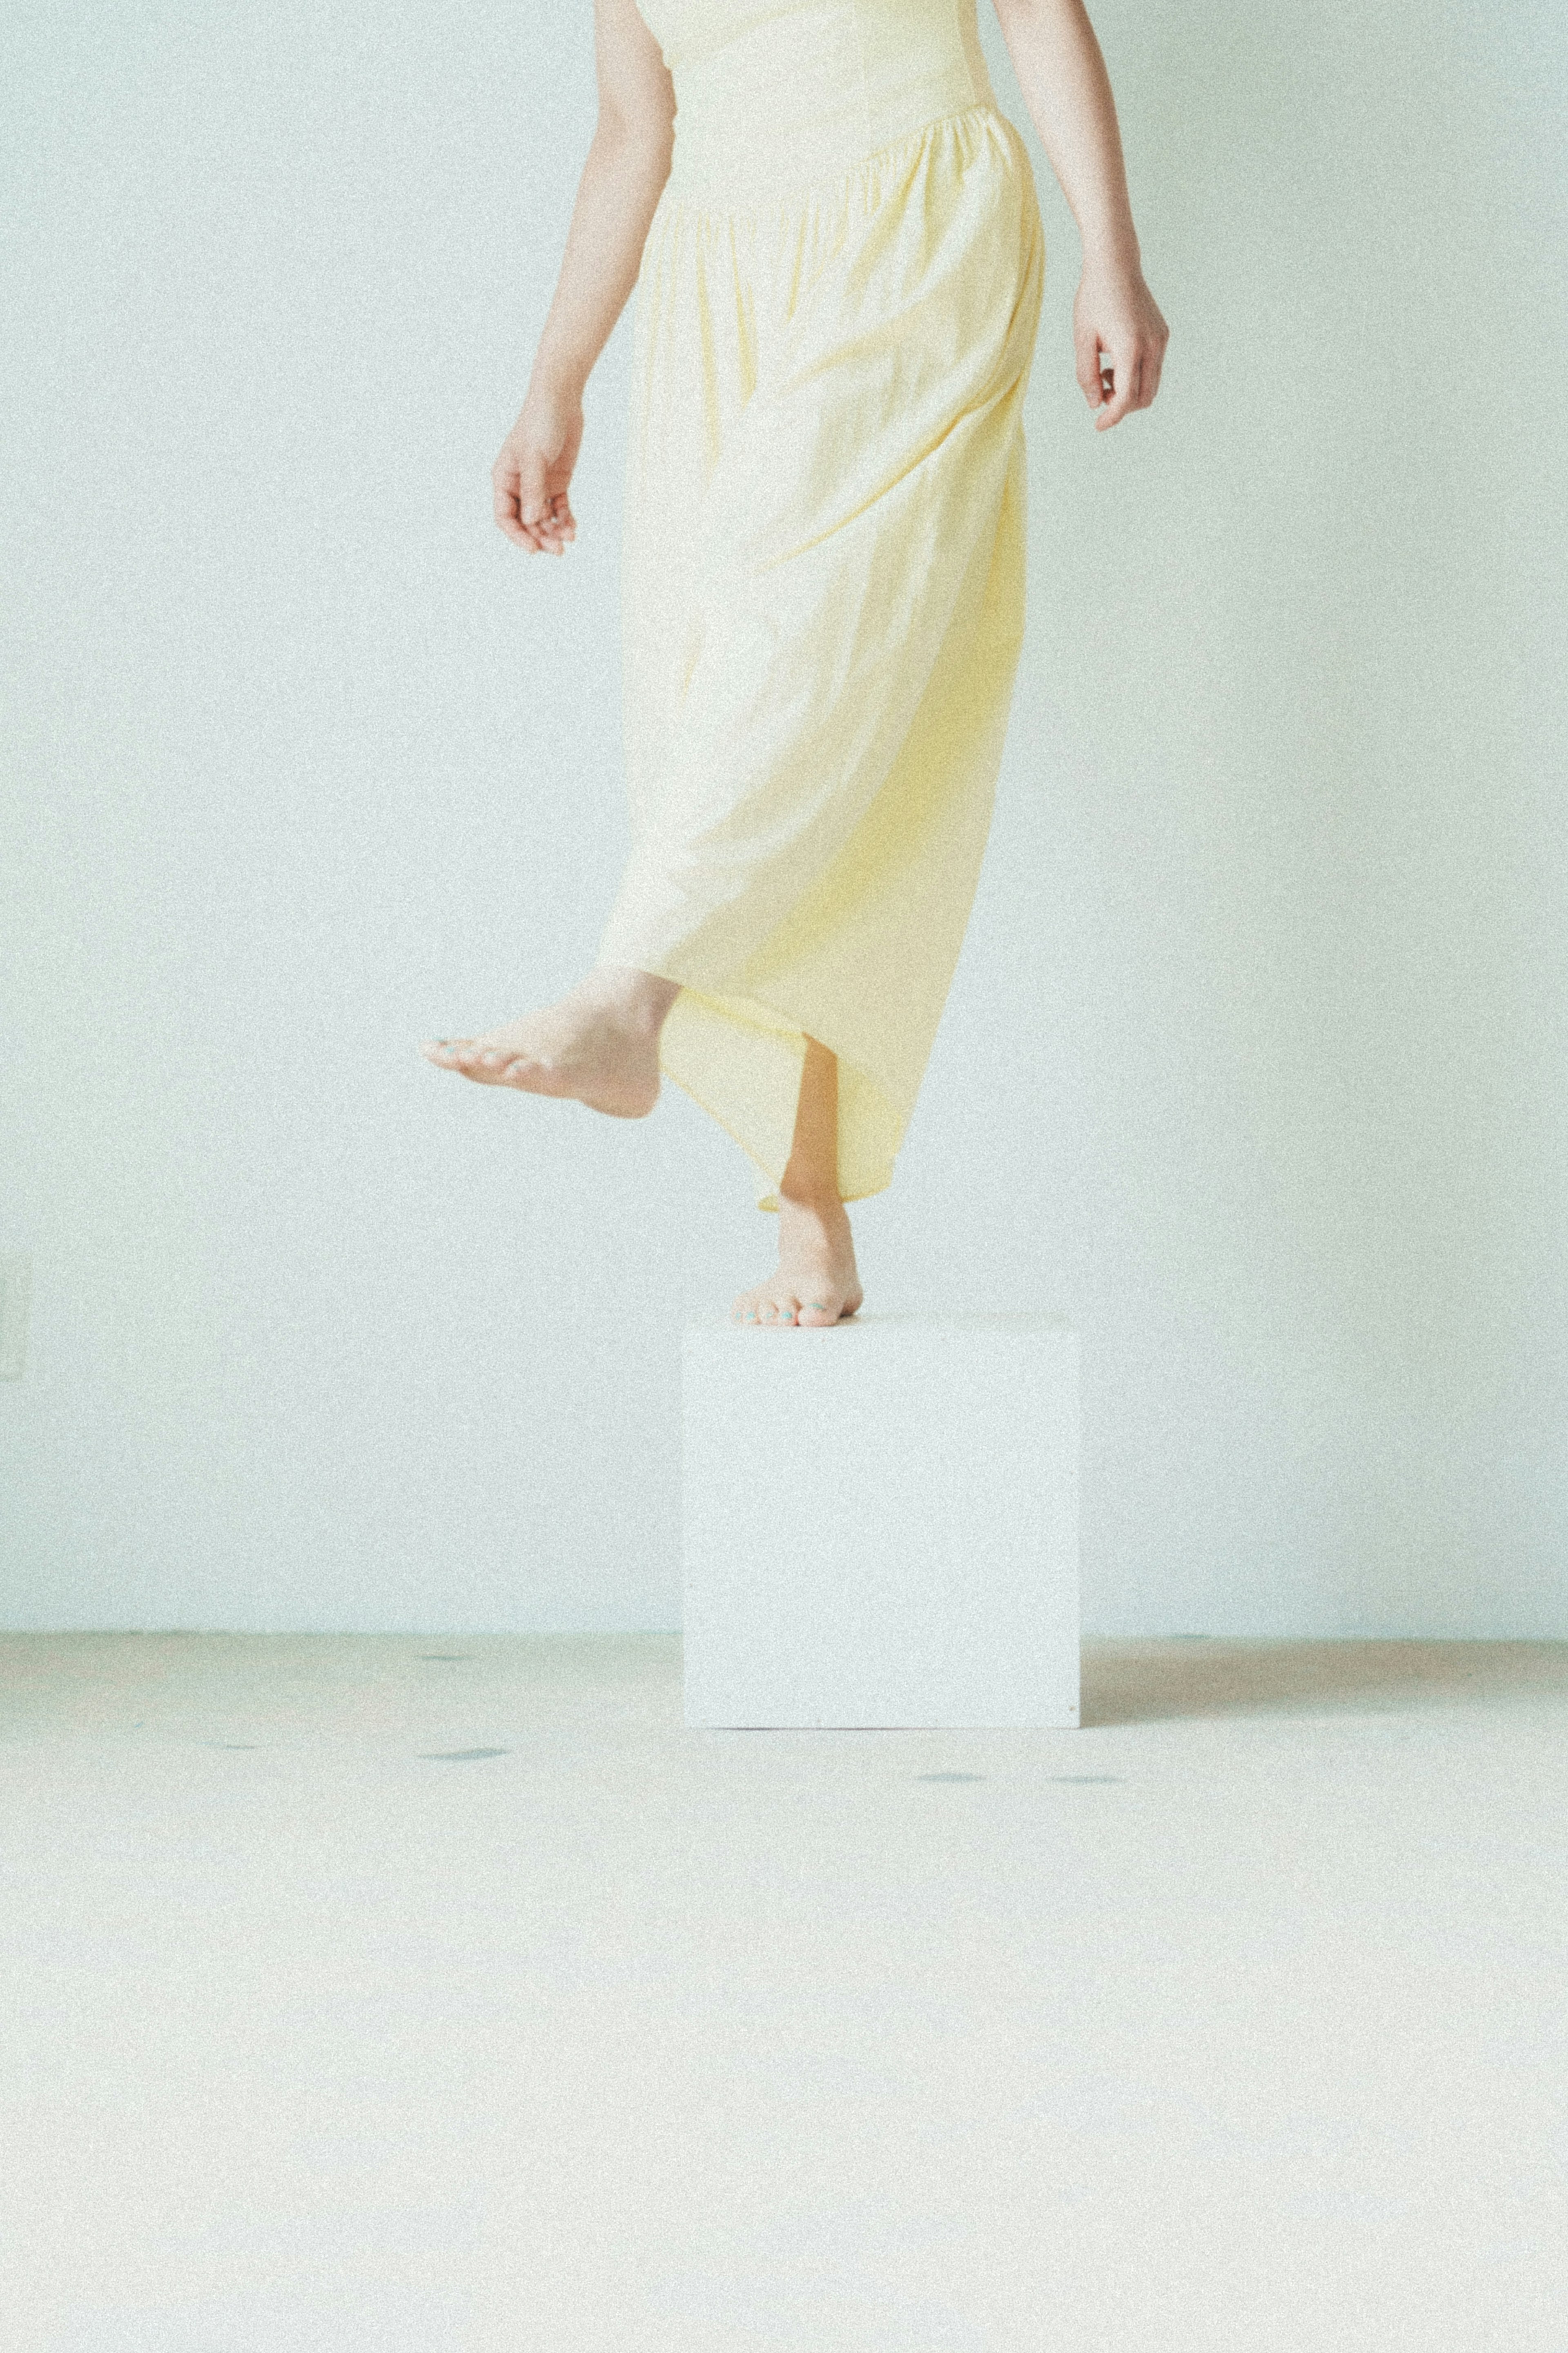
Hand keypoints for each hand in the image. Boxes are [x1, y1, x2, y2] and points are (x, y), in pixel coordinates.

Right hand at [494, 386, 583, 553]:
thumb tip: (532, 521)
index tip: (533, 549)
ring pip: (544, 518)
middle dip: (541, 537)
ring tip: (569, 539)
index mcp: (504, 479)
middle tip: (558, 550)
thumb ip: (533, 489)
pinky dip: (566, 519)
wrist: (561, 401)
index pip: (505, 516)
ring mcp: (539, 485)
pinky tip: (573, 528)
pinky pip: (559, 508)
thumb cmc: (540, 423)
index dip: (517, 535)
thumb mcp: (535, 457)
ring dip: (555, 531)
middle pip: (526, 522)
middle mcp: (519, 485)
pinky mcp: (557, 482)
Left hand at [1074, 261, 1168, 428]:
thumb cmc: (1094, 299)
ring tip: (1104, 373)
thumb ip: (1086, 375)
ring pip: (1151, 385)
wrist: (1115, 265)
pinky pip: (1152, 368)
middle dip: (1122, 406)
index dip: (1112, 417)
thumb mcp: (1082, 339)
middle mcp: (1152, 345)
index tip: (1098, 425)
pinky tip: (1114, 361)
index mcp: (1130, 348)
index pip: (1127, 398)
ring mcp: (1161, 339)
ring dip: (1128, 391)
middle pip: (1144, 398)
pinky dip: (1135, 375)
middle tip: (1100, 394)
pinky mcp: (1162, 334)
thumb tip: (1094, 404)